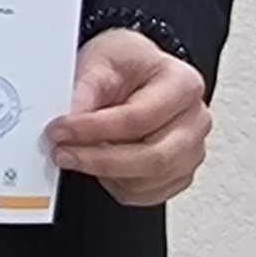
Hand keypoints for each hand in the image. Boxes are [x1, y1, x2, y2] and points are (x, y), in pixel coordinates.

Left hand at [46, 30, 212, 203]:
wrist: (133, 72)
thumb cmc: (123, 64)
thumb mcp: (98, 62)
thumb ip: (83, 92)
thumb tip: (68, 123)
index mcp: (183, 84)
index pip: (139, 118)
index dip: (94, 129)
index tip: (60, 130)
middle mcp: (195, 120)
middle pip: (154, 157)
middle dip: (100, 160)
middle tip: (63, 153)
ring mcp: (192, 150)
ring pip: (149, 181)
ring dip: (105, 173)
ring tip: (76, 154)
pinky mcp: (180, 173)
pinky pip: (147, 194)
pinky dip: (117, 185)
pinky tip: (99, 164)